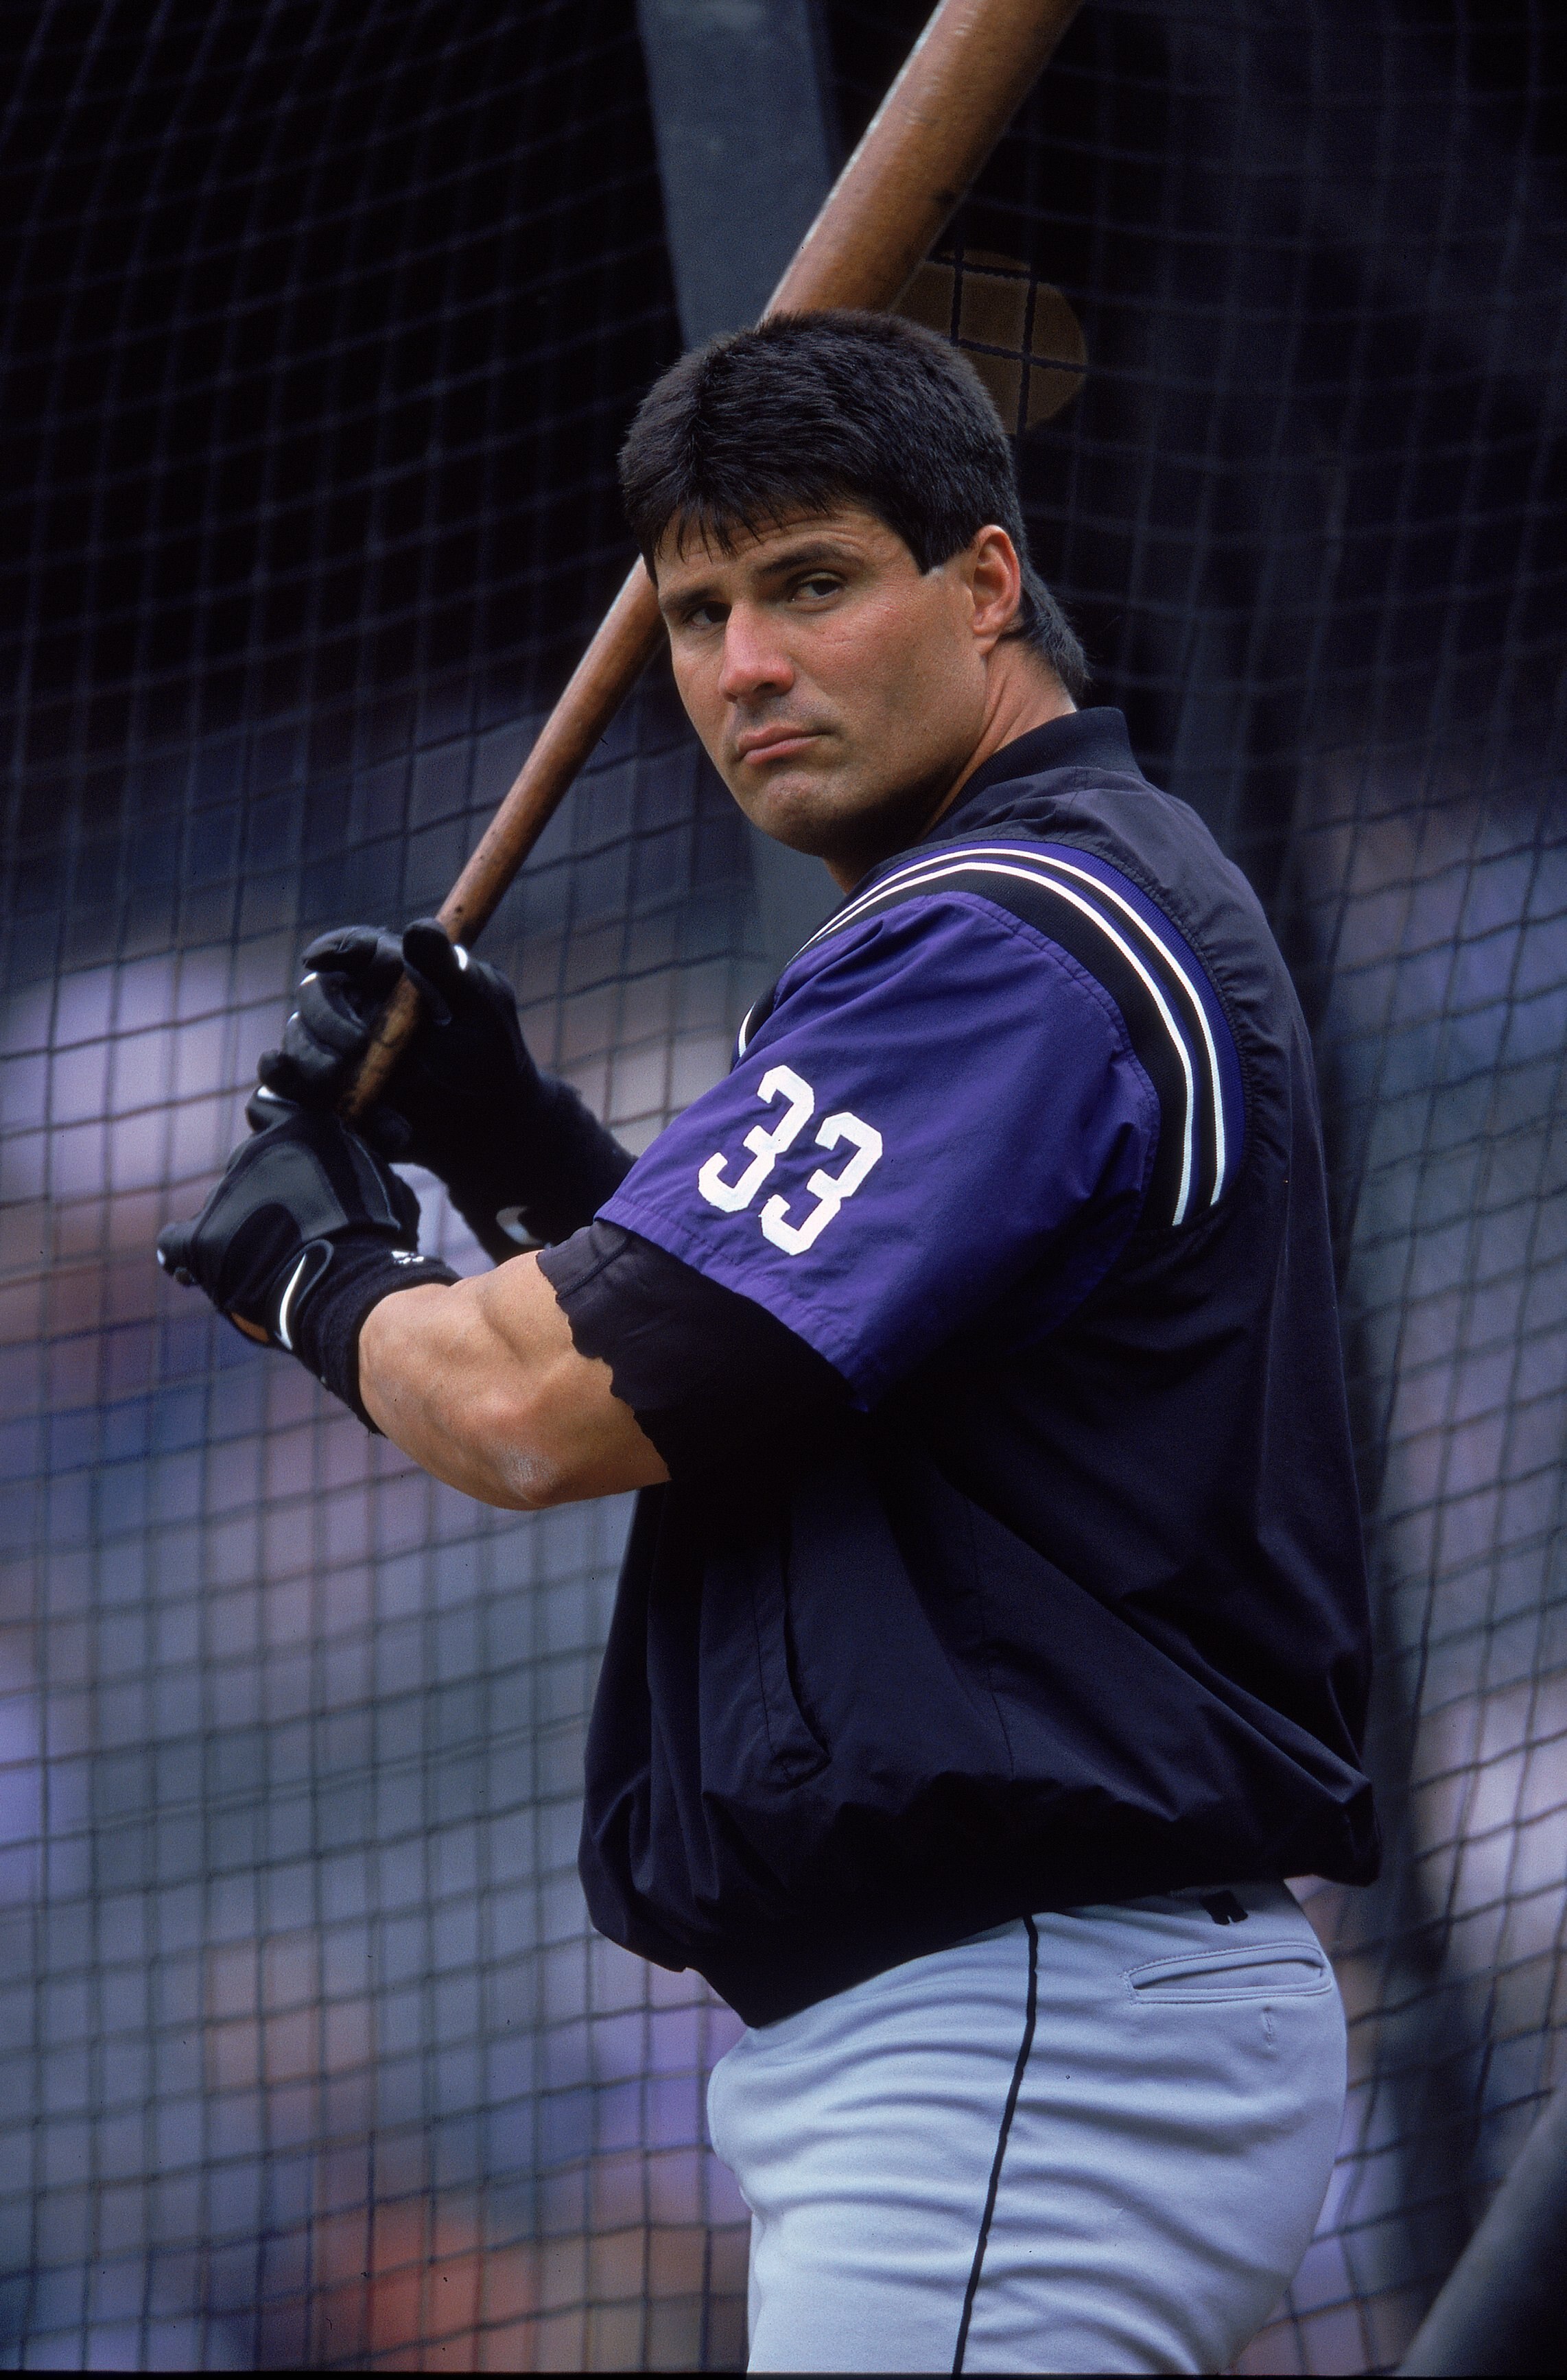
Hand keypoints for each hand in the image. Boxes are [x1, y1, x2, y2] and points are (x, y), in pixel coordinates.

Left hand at [156, 1104, 456, 1423]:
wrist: (343, 1285)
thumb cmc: (377, 1239)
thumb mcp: (389, 1188)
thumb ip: (365, 1170)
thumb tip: (369, 1174)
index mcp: (300, 1128)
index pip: (271, 1108)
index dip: (279, 1131)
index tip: (294, 1160)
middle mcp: (254, 1151)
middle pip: (248, 1166)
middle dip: (266, 1191)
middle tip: (295, 1228)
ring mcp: (224, 1194)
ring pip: (223, 1205)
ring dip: (241, 1227)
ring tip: (266, 1264)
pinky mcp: (200, 1237)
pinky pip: (177, 1242)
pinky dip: (184, 1253)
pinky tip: (193, 1269)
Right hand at [252, 921, 634, 1260]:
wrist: (488, 1120)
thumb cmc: (489, 1049)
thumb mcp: (480, 1007)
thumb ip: (447, 971)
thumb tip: (419, 928)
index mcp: (391, 972)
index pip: (353, 949)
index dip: (331, 949)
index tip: (319, 959)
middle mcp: (356, 1005)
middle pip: (312, 997)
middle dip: (324, 1020)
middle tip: (356, 1048)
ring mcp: (337, 1049)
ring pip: (295, 1047)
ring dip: (318, 1069)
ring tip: (365, 1098)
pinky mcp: (329, 1093)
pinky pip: (296, 1096)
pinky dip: (312, 1107)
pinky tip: (342, 1119)